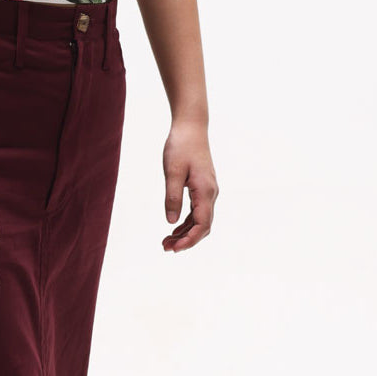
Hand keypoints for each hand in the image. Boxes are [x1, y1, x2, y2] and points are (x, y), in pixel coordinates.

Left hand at [161, 121, 217, 251]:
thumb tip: (171, 222)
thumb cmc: (181, 146)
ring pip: (200, 219)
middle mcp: (211, 193)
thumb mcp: (172, 171)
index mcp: (205, 191)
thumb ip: (172, 197)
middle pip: (202, 226)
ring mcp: (208, 190)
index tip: (174, 249)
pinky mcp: (203, 186)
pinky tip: (174, 226)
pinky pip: (197, 210)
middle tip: (165, 247)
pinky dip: (186, 220)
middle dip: (186, 240)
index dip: (189, 240)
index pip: (201, 225)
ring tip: (166, 241)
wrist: (191, 126)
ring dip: (185, 232)